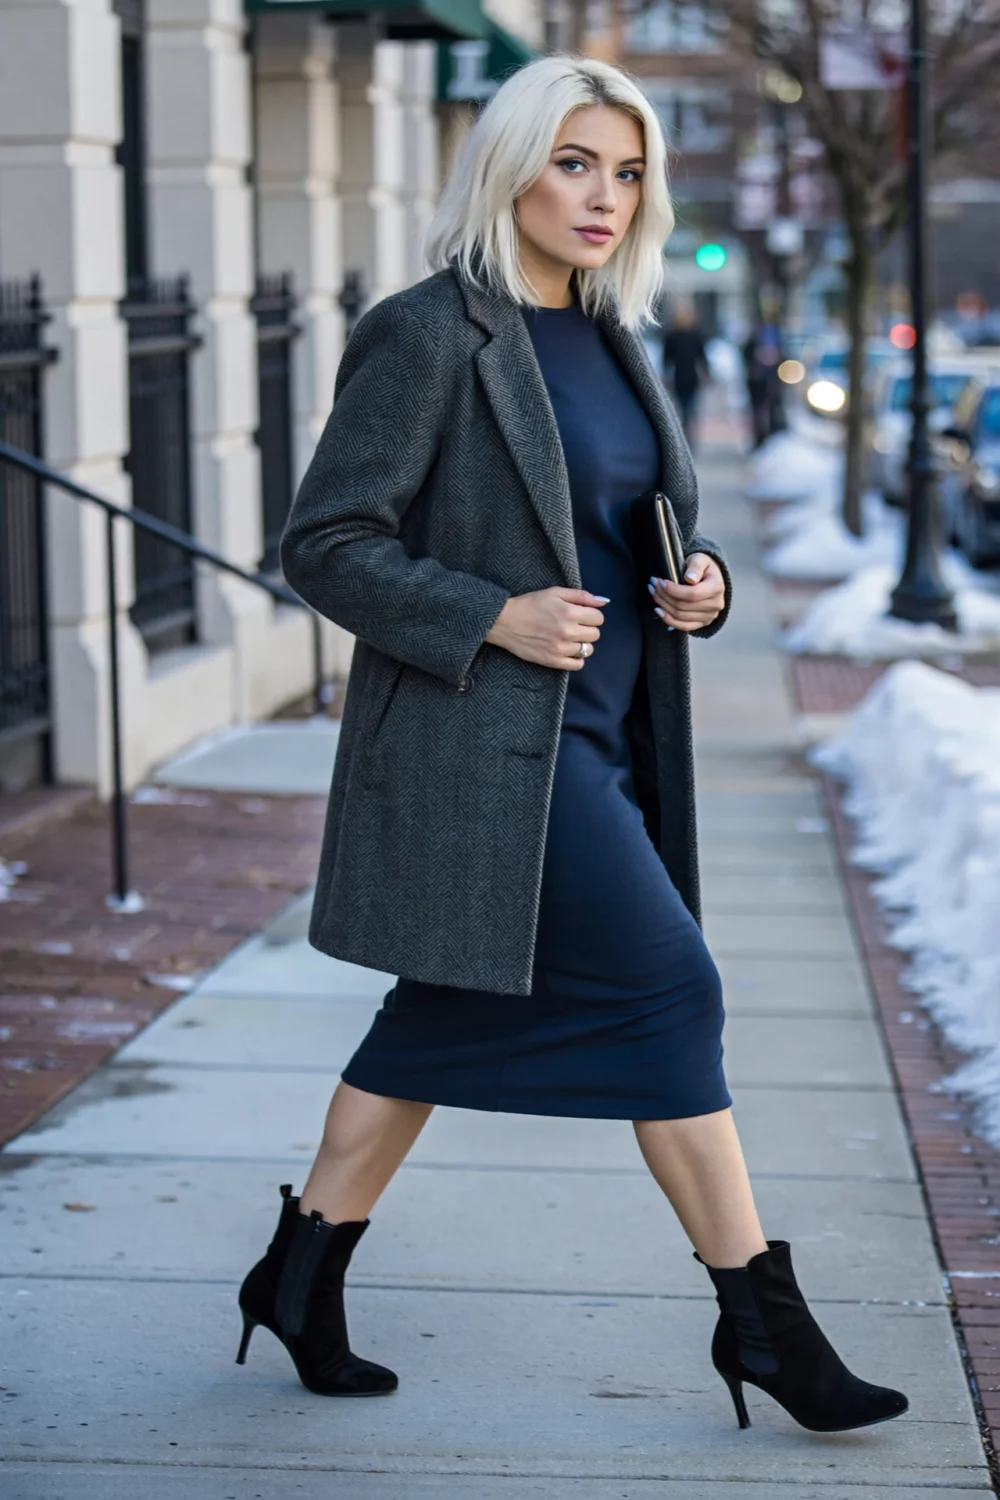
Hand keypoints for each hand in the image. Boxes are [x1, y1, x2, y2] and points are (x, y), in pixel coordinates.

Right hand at [486, 588, 606, 669]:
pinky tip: (568, 650)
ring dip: (582, 644)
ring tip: (569, 638)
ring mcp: (560, 648)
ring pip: (588, 650)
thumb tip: (603, 602)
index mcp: (569, 612)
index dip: (592, 616)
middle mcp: (567, 631)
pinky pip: (577, 665)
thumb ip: (581, 596)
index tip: (582, 615)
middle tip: (574, 626)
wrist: (504, 622)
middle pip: (595, 634)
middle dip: (587, 629)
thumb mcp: (554, 592)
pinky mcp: (552, 661)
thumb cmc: (529, 605)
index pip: (598, 619)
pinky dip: (576, 658)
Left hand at [648, 554, 724, 631]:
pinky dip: (669, 620)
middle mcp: (716, 604)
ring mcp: (710, 616)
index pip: (692, 594)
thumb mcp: (700, 559)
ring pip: (680, 616)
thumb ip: (695, 566)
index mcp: (717, 588)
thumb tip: (690, 578)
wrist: (710, 577)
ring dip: (663, 606)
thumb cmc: (703, 567)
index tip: (661, 582)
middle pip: (683, 606)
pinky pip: (684, 626)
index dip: (673, 590)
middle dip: (664, 596)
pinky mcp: (703, 623)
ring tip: (654, 594)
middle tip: (653, 585)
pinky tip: (659, 611)